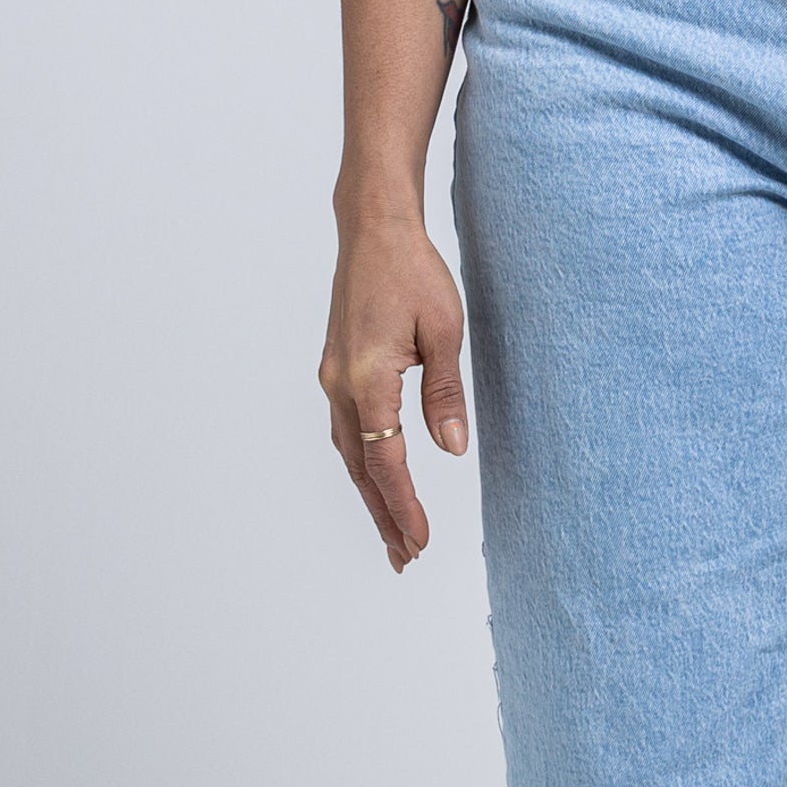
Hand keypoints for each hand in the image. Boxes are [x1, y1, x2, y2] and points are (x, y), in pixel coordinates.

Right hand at [320, 208, 468, 573]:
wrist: (373, 228)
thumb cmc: (413, 271)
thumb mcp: (444, 329)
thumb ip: (445, 392)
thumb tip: (453, 450)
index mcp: (367, 380)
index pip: (386, 462)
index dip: (403, 507)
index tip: (420, 542)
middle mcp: (341, 385)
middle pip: (361, 468)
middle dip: (383, 515)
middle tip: (404, 558)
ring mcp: (333, 376)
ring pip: (350, 451)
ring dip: (371, 493)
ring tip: (392, 530)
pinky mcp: (337, 366)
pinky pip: (347, 428)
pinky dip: (363, 460)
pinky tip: (376, 474)